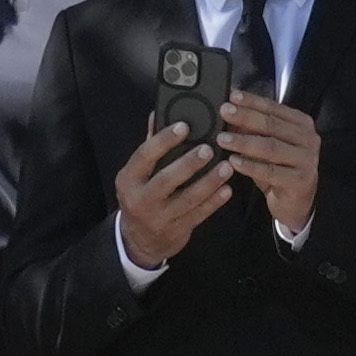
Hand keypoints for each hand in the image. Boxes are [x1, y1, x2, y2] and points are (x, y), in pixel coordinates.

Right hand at [116, 123, 244, 269]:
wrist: (139, 241)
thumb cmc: (141, 197)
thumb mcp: (137, 174)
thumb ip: (150, 147)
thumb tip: (157, 114)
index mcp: (129, 179)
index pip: (145, 155)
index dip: (164, 140)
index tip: (184, 126)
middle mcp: (141, 199)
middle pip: (166, 179)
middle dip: (189, 163)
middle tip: (209, 149)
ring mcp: (159, 218)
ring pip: (187, 199)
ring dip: (209, 183)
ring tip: (226, 167)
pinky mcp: (176, 231)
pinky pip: (198, 215)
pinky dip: (214, 202)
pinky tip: (227, 190)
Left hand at [209, 91, 326, 237]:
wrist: (296, 203)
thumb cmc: (280, 170)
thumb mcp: (267, 145)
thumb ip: (253, 129)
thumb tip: (229, 111)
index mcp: (302, 124)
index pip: (274, 108)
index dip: (252, 102)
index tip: (232, 96)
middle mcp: (308, 139)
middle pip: (272, 125)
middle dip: (245, 117)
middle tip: (224, 112)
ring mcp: (307, 160)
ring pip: (271, 147)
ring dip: (244, 142)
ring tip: (223, 139)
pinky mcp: (300, 181)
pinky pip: (271, 172)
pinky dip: (250, 166)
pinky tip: (234, 162)